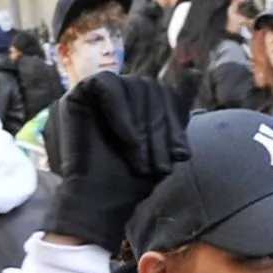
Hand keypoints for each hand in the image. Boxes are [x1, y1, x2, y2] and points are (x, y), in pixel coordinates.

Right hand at [42, 73, 188, 251]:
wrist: (100, 200)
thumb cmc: (131, 178)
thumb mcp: (166, 144)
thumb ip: (176, 108)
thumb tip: (194, 71)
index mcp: (137, 100)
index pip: (165, 92)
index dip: (175, 120)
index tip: (180, 154)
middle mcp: (118, 92)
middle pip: (151, 87)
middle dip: (160, 127)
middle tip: (158, 164)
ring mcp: (96, 92)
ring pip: (134, 86)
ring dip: (142, 127)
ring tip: (140, 158)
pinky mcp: (78, 94)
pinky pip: (108, 85)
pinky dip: (122, 113)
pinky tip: (128, 140)